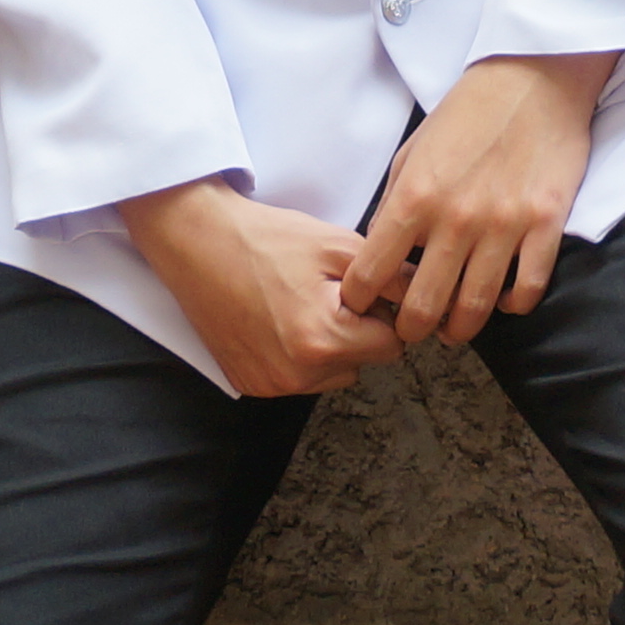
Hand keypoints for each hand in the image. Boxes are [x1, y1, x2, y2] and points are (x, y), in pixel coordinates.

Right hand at [121, 181, 406, 397]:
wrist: (198, 242)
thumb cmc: (267, 239)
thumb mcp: (338, 247)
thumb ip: (390, 279)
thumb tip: (425, 297)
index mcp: (323, 341)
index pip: (391, 346)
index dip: (383, 314)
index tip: (362, 292)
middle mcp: (296, 375)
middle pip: (362, 364)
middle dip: (357, 332)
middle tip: (328, 293)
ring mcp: (269, 384)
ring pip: (331, 375)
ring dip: (329, 348)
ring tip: (301, 304)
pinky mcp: (249, 384)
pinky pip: (296, 378)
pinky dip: (296, 355)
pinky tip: (278, 319)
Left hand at [340, 51, 617, 346]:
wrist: (533, 77)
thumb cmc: (467, 112)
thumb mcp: (413, 151)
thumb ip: (395, 203)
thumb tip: (382, 253)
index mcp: (415, 196)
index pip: (372, 273)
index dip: (361, 299)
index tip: (365, 305)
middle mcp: (456, 218)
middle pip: (423, 307)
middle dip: (410, 329)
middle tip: (411, 328)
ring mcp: (504, 224)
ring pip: (475, 309)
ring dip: (458, 329)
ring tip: (452, 328)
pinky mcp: (545, 224)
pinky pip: (528, 289)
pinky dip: (513, 304)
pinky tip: (503, 298)